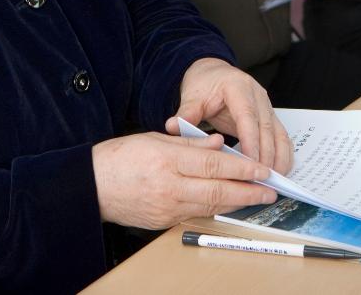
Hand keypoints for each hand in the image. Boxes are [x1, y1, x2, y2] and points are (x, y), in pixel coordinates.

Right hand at [92, 131, 276, 229]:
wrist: (91, 186)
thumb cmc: (120, 157)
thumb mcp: (154, 138)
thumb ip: (190, 143)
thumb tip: (219, 144)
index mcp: (167, 159)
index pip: (213, 164)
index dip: (241, 167)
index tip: (261, 169)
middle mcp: (169, 186)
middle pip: (217, 189)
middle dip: (248, 191)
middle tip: (270, 190)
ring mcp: (166, 207)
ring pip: (210, 205)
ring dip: (236, 202)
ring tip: (256, 198)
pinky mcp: (163, 222)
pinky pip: (196, 214)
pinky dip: (215, 208)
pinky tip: (229, 203)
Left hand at [168, 57, 292, 173]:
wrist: (214, 73)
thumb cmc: (204, 85)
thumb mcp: (193, 96)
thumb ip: (186, 113)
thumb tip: (172, 126)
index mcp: (238, 87)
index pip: (247, 115)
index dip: (250, 140)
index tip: (249, 163)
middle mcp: (258, 95)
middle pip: (266, 127)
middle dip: (267, 155)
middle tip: (262, 179)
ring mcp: (267, 105)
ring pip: (278, 133)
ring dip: (279, 157)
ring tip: (274, 180)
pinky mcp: (271, 116)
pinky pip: (281, 136)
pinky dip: (283, 154)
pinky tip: (280, 171)